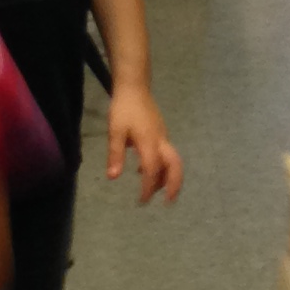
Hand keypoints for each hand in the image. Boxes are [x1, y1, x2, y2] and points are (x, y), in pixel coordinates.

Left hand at [106, 85, 183, 204]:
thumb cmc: (123, 108)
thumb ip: (115, 154)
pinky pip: (166, 154)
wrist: (134, 87)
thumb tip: (113, 177)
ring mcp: (163, 136)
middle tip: (168, 202)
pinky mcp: (161, 133)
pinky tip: (145, 170)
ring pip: (172, 161)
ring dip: (167, 177)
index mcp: (149, 142)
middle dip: (174, 185)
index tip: (142, 201)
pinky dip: (161, 167)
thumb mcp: (115, 131)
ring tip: (155, 190)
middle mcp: (160, 141)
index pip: (152, 171)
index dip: (148, 188)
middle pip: (175, 166)